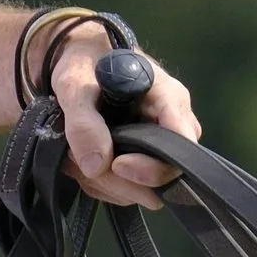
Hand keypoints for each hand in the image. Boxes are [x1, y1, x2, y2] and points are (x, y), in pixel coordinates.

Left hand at [45, 28, 202, 209]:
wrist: (76, 65)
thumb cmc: (82, 64)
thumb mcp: (75, 85)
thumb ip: (83, 123)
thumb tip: (96, 166)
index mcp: (169, 100)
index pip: (181, 148)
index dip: (151, 167)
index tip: (116, 165)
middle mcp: (173, 128)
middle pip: (160, 178)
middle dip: (115, 176)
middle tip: (79, 154)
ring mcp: (160, 149)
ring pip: (138, 191)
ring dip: (100, 179)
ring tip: (75, 149)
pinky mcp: (142, 164)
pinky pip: (125, 192)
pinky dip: (97, 182)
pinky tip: (81, 157)